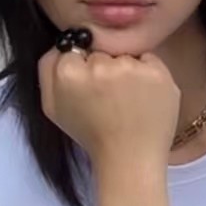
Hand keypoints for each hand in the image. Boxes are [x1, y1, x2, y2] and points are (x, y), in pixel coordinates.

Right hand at [37, 41, 180, 167]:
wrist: (129, 161)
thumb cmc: (92, 136)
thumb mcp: (54, 107)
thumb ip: (48, 69)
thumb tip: (62, 44)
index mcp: (69, 73)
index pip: (74, 47)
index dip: (83, 69)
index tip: (90, 91)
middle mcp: (99, 66)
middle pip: (101, 51)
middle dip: (105, 69)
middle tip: (110, 100)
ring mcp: (131, 69)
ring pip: (125, 55)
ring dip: (128, 72)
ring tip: (128, 103)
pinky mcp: (157, 74)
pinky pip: (150, 60)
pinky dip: (149, 76)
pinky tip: (145, 100)